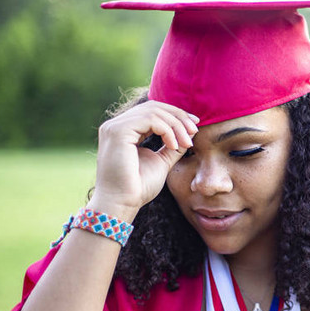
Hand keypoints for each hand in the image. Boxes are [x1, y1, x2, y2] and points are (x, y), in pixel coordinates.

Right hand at [90, 101, 198, 220]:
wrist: (122, 204)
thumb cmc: (138, 188)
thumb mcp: (161, 162)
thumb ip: (172, 146)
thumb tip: (190, 131)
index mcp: (124, 131)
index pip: (152, 111)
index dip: (175, 115)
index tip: (194, 125)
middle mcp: (116, 125)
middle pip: (153, 107)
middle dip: (178, 117)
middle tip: (195, 130)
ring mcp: (114, 127)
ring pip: (153, 112)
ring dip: (176, 125)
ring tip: (187, 143)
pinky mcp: (117, 131)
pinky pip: (150, 120)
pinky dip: (167, 130)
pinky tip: (174, 145)